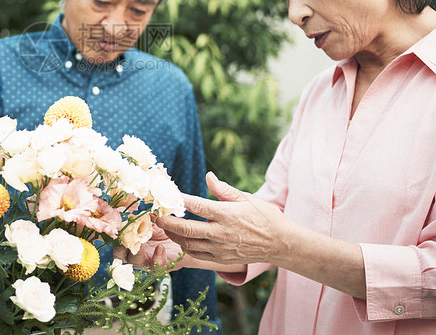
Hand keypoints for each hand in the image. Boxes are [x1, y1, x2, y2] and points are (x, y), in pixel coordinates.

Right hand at [113, 219, 185, 270]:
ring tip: (140, 243)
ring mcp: (147, 261)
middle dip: (120, 248)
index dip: (115, 237)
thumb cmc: (166, 229)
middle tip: (124, 240)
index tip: (118, 228)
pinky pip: (155, 266)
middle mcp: (136, 253)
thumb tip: (139, 212)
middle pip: (120, 256)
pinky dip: (157, 258)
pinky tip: (160, 248)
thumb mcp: (154, 221)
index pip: (118, 242)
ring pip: (135, 262)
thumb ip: (146, 218)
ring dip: (136, 253)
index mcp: (132, 241)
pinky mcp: (160, 266)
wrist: (184, 240)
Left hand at [155, 172, 286, 268]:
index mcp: (227, 214)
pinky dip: (186, 247)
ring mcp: (220, 249)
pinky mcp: (221, 260)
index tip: (165, 194)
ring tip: (166, 226)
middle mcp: (221, 233)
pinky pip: (197, 255)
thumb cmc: (263, 216)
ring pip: (188, 244)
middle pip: (186, 229)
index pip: (196, 206)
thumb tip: (208, 176)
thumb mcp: (246, 198)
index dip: (178, 199)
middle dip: (168, 222)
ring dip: (174, 235)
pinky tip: (183, 238)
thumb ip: (223, 189)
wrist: (280, 243)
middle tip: (156, 215)